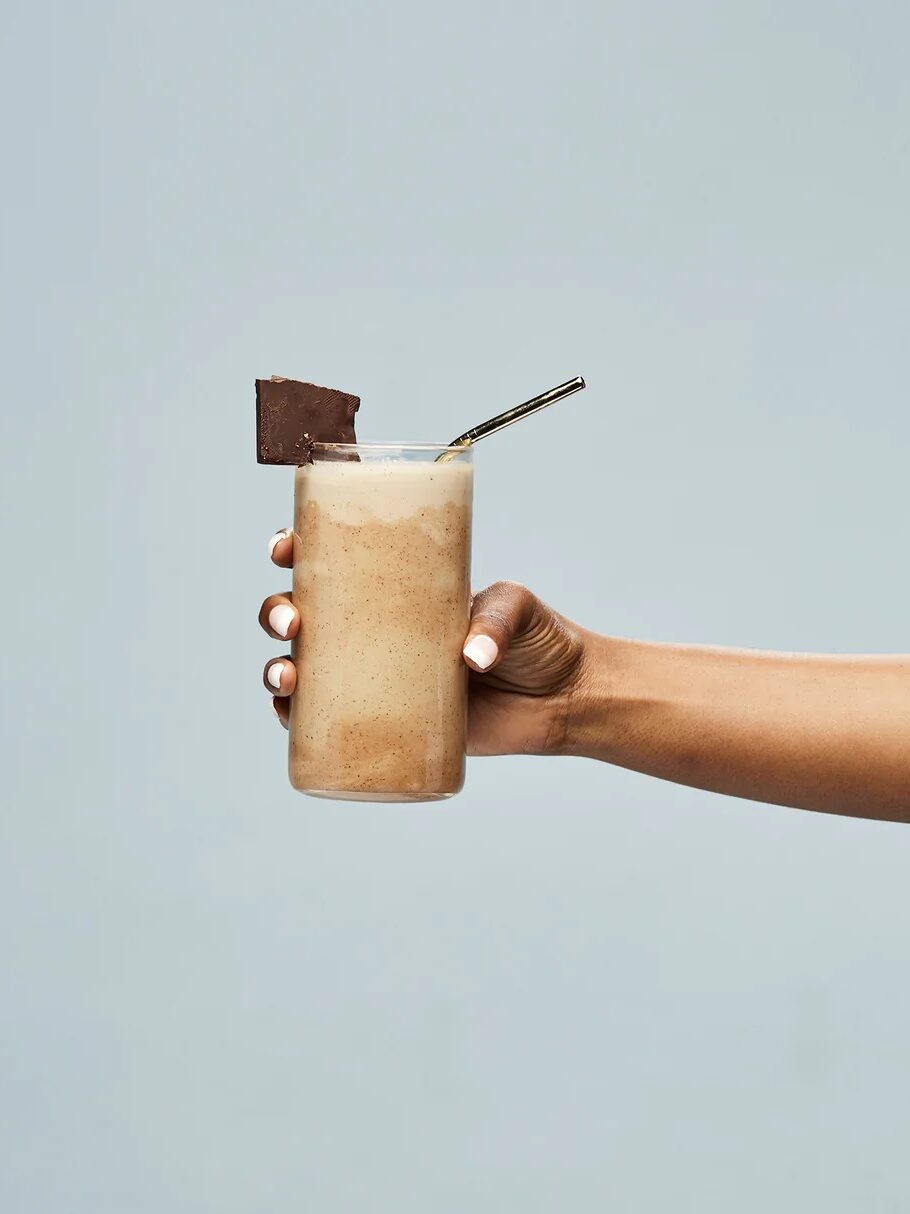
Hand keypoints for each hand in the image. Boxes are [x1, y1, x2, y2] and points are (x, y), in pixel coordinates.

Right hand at [258, 528, 588, 756]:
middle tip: (290, 619)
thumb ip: (498, 621)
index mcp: (399, 588)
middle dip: (276, 611)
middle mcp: (377, 631)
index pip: (335, 561)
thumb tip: (470, 657)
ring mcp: (378, 677)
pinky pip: (327, 723)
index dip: (296, 550)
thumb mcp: (520, 609)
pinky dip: (296, 719)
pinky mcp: (389, 724)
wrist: (565, 700)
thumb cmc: (539, 640)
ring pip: (304, 668)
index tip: (285, 548)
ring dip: (276, 668)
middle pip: (303, 614)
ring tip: (286, 675)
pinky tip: (288, 715)